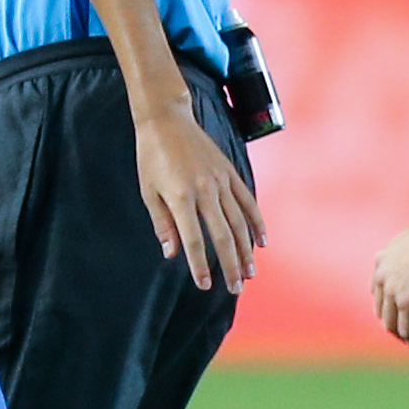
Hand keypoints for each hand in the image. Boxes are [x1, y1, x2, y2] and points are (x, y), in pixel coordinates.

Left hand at [136, 101, 261, 290]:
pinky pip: (247, 201)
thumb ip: (162, 223)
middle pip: (223, 235)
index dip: (200, 265)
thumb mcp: (148, 191)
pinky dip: (256, 222)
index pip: (194, 239)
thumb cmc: (151, 157)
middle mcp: (205, 190)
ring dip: (246, 250)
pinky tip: (261, 242)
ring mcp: (221, 180)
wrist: (167, 120)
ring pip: (239, 222)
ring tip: (249, 273)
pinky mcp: (230, 172)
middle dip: (230, 265)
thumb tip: (171, 254)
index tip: (205, 285)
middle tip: (235, 289)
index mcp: (180, 196)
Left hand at [370, 214, 408, 353]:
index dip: (389, 308)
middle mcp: (382, 277)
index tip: (403, 316)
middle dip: (395, 325)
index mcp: (381, 261)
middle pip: (382, 311)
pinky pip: (407, 330)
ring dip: (404, 338)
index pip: (378, 293)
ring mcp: (393, 291)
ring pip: (393, 325)